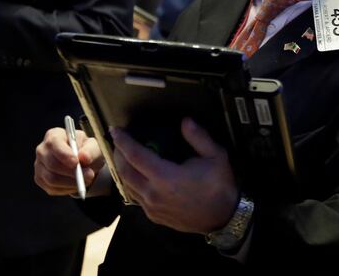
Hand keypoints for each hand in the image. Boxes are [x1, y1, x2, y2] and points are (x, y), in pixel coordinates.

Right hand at [35, 127, 104, 195]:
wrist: (84, 162)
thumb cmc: (87, 150)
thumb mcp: (94, 147)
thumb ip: (90, 150)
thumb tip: (84, 157)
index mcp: (54, 135)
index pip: (54, 143)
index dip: (64, 154)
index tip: (77, 163)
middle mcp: (42, 150)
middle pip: (52, 164)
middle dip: (72, 172)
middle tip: (89, 175)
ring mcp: (39, 166)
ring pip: (52, 179)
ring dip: (72, 182)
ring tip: (87, 180)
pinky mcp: (40, 180)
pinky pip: (52, 188)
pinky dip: (67, 188)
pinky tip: (77, 184)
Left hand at [111, 117, 238, 233]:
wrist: (223, 217)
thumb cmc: (219, 185)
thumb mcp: (216, 156)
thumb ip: (199, 137)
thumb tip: (185, 121)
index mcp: (166, 177)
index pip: (136, 156)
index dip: (124, 141)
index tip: (115, 130)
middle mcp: (153, 193)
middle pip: (125, 171)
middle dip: (119, 154)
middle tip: (119, 141)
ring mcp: (151, 207)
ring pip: (127, 186)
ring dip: (122, 169)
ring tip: (124, 156)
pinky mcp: (153, 216)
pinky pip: (135, 197)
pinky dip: (131, 183)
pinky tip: (137, 176)